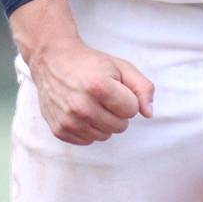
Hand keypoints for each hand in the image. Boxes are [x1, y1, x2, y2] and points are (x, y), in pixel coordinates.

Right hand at [9, 0, 154, 144]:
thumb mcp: (121, 67)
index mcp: (99, 87)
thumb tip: (149, 114)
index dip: (128, 98)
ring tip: (93, 103)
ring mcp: (68, 120)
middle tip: (104, 96)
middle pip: (120, 126)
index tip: (116, 88)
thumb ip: (142, 88)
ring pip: (105, 135)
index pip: (132, 110)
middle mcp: (82, 106)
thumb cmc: (91, 64)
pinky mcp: (59, 130)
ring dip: (104, 122)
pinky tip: (81, 111)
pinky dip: (89, 128)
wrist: (53, 61)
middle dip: (117, 112)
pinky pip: (88, 140)